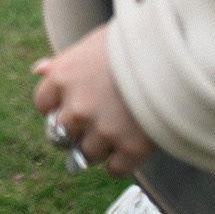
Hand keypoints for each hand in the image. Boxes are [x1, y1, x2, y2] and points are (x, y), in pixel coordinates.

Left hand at [32, 25, 152, 176]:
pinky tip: (130, 146)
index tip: (69, 106)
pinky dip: (120, 163)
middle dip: (71, 133)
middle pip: (58, 136)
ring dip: (95, 149)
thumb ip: (64, 61)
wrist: (176, 54)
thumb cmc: (133, 44)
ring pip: (84, 156)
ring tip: (112, 136)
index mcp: (63, 78)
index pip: (43, 106)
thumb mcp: (92, 44)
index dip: (56, 107)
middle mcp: (77, 108)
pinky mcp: (131, 149)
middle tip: (88, 126)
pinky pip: (114, 170)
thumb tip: (38, 70)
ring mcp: (103, 131)